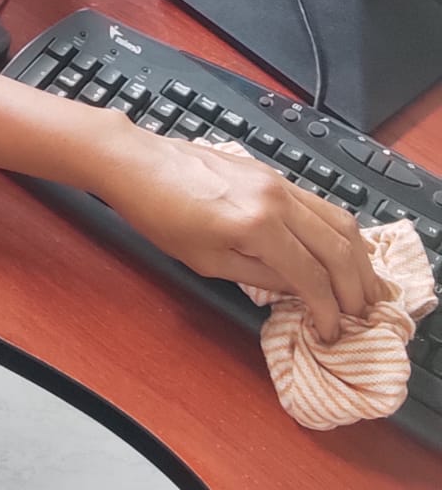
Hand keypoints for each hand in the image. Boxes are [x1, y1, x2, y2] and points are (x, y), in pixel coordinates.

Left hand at [94, 122, 388, 341]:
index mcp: (258, 226)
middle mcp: (276, 198)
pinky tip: (337, 251)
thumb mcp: (206, 261)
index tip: (331, 333)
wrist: (136, 164)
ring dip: (357, 257)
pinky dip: (337, 232)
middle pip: (339, 247)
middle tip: (360, 315)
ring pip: (338, 220)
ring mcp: (275, 179)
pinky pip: (318, 203)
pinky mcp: (268, 171)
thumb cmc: (159, 215)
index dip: (328, 311)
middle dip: (357, 287)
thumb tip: (300, 290)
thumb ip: (260, 277)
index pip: (313, 276)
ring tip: (361, 288)